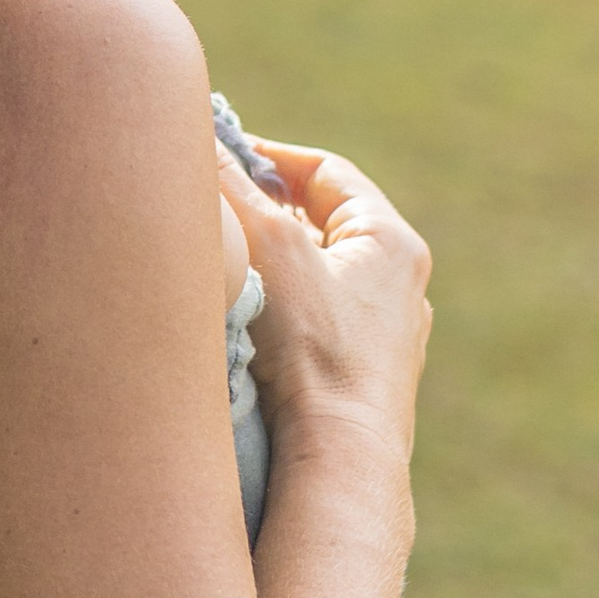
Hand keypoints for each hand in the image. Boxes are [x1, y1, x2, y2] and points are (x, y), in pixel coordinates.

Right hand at [216, 135, 431, 465]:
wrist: (340, 457)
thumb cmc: (315, 349)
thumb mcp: (269, 247)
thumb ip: (233, 190)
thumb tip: (199, 140)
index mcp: (392, 242)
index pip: (325, 173)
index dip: (269, 158)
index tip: (219, 158)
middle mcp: (399, 287)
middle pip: (320, 226)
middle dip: (264, 215)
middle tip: (213, 211)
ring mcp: (384, 339)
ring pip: (315, 281)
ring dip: (269, 270)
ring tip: (221, 270)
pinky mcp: (360, 382)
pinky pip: (313, 329)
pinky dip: (278, 317)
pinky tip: (243, 329)